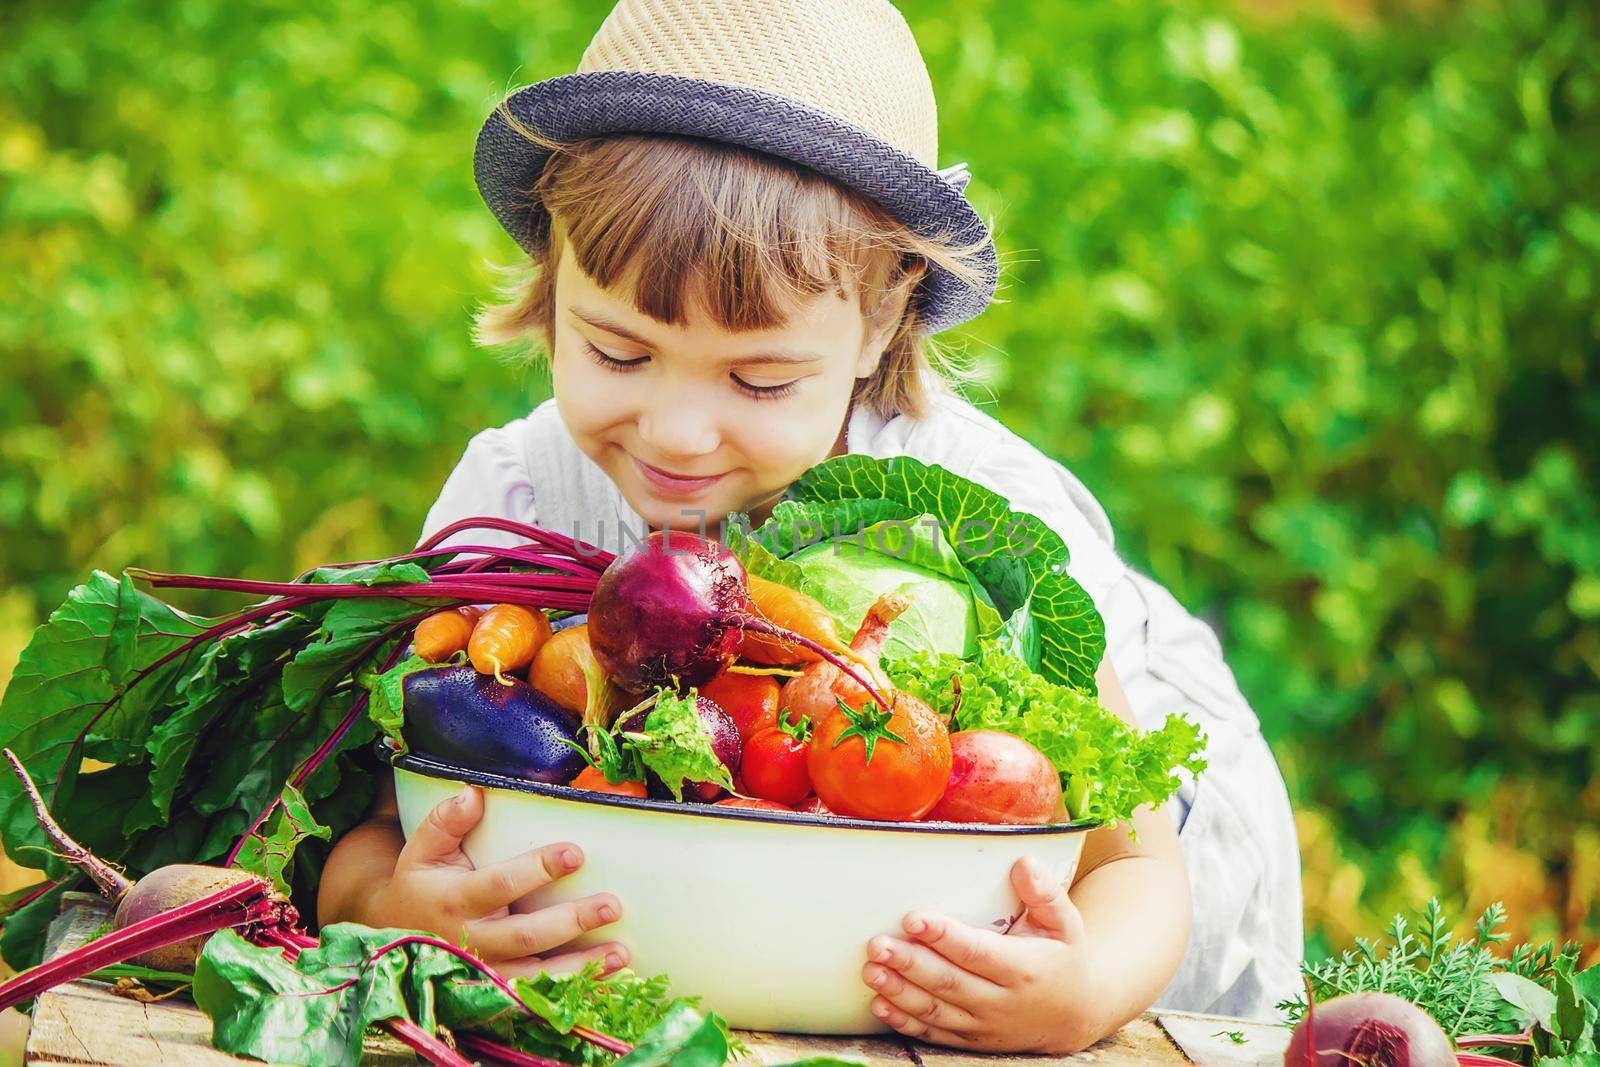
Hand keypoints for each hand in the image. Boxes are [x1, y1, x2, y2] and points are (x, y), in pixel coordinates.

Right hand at [362, 784, 626, 977]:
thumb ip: (444, 821)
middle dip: (571, 921)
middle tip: (613, 904)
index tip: (576, 852)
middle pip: (527, 936)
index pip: (500, 885)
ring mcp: (487, 973)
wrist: (398, 940)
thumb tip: (473, 793)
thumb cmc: (422, 885)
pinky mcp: (499, 993)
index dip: (538, 870)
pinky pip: (540, 997)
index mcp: (455, 901)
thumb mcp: (422, 850)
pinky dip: (575, 992)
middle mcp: (472, 942)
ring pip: (537, 976)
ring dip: (582, 966)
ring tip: (622, 952)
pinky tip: (610, 982)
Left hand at [861, 855, 1102, 1053]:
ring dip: (900, 992)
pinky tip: (880, 1006)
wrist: (1075, 1013)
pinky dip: (906, 1022)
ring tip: (871, 971)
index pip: (977, 952)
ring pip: (936, 1010)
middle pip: (948, 982)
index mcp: (1023, 968)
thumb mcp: (1066, 922)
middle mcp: (1001, 1001)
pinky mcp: (971, 1038)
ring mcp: (984, 1024)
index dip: (944, 937)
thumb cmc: (1063, 957)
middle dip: (910, 963)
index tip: (913, 919)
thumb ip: (1045, 893)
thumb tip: (1023, 862)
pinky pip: (935, 1033)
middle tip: (877, 944)